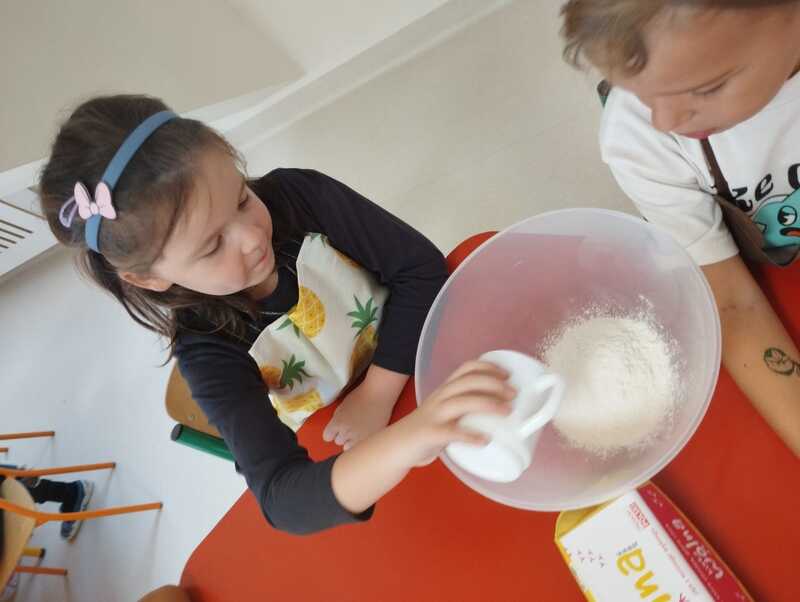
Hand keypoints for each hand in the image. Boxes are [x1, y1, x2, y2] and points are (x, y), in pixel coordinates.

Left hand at [323, 380, 396, 449]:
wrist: (379, 395)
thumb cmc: (361, 396)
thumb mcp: (342, 406)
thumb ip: (337, 420)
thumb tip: (335, 429)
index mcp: (337, 423)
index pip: (327, 437)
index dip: (331, 432)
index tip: (335, 430)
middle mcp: (346, 433)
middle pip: (338, 441)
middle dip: (342, 435)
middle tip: (349, 427)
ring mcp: (359, 438)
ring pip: (349, 447)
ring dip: (351, 441)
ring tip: (357, 432)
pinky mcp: (371, 440)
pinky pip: (361, 446)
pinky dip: (362, 441)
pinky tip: (366, 432)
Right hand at [392, 360, 514, 466]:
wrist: (396, 446)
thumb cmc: (426, 429)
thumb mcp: (445, 412)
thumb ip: (465, 409)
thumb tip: (501, 413)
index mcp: (445, 390)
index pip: (466, 368)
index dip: (488, 367)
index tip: (507, 375)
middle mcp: (440, 398)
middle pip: (468, 382)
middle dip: (494, 384)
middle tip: (513, 394)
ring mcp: (434, 415)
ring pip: (462, 402)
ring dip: (488, 404)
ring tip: (507, 412)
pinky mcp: (430, 434)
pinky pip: (451, 433)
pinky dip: (470, 436)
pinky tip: (484, 440)